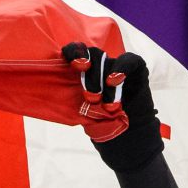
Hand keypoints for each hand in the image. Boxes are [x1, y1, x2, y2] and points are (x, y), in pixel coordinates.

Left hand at [61, 42, 162, 171]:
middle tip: (90, 98)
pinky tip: (114, 80)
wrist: (128, 136)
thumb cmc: (101, 123)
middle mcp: (100, 64)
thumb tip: (51, 93)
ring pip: (107, 61)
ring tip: (106, 106)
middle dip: (89, 77)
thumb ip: (70, 98)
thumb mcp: (81, 111)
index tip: (73, 64)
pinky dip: (122, 68)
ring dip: (104, 83)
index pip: (75, 51)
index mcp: (84, 70)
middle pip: (92, 54)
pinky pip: (129, 60)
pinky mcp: (136, 69)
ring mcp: (118, 65)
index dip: (72, 51)